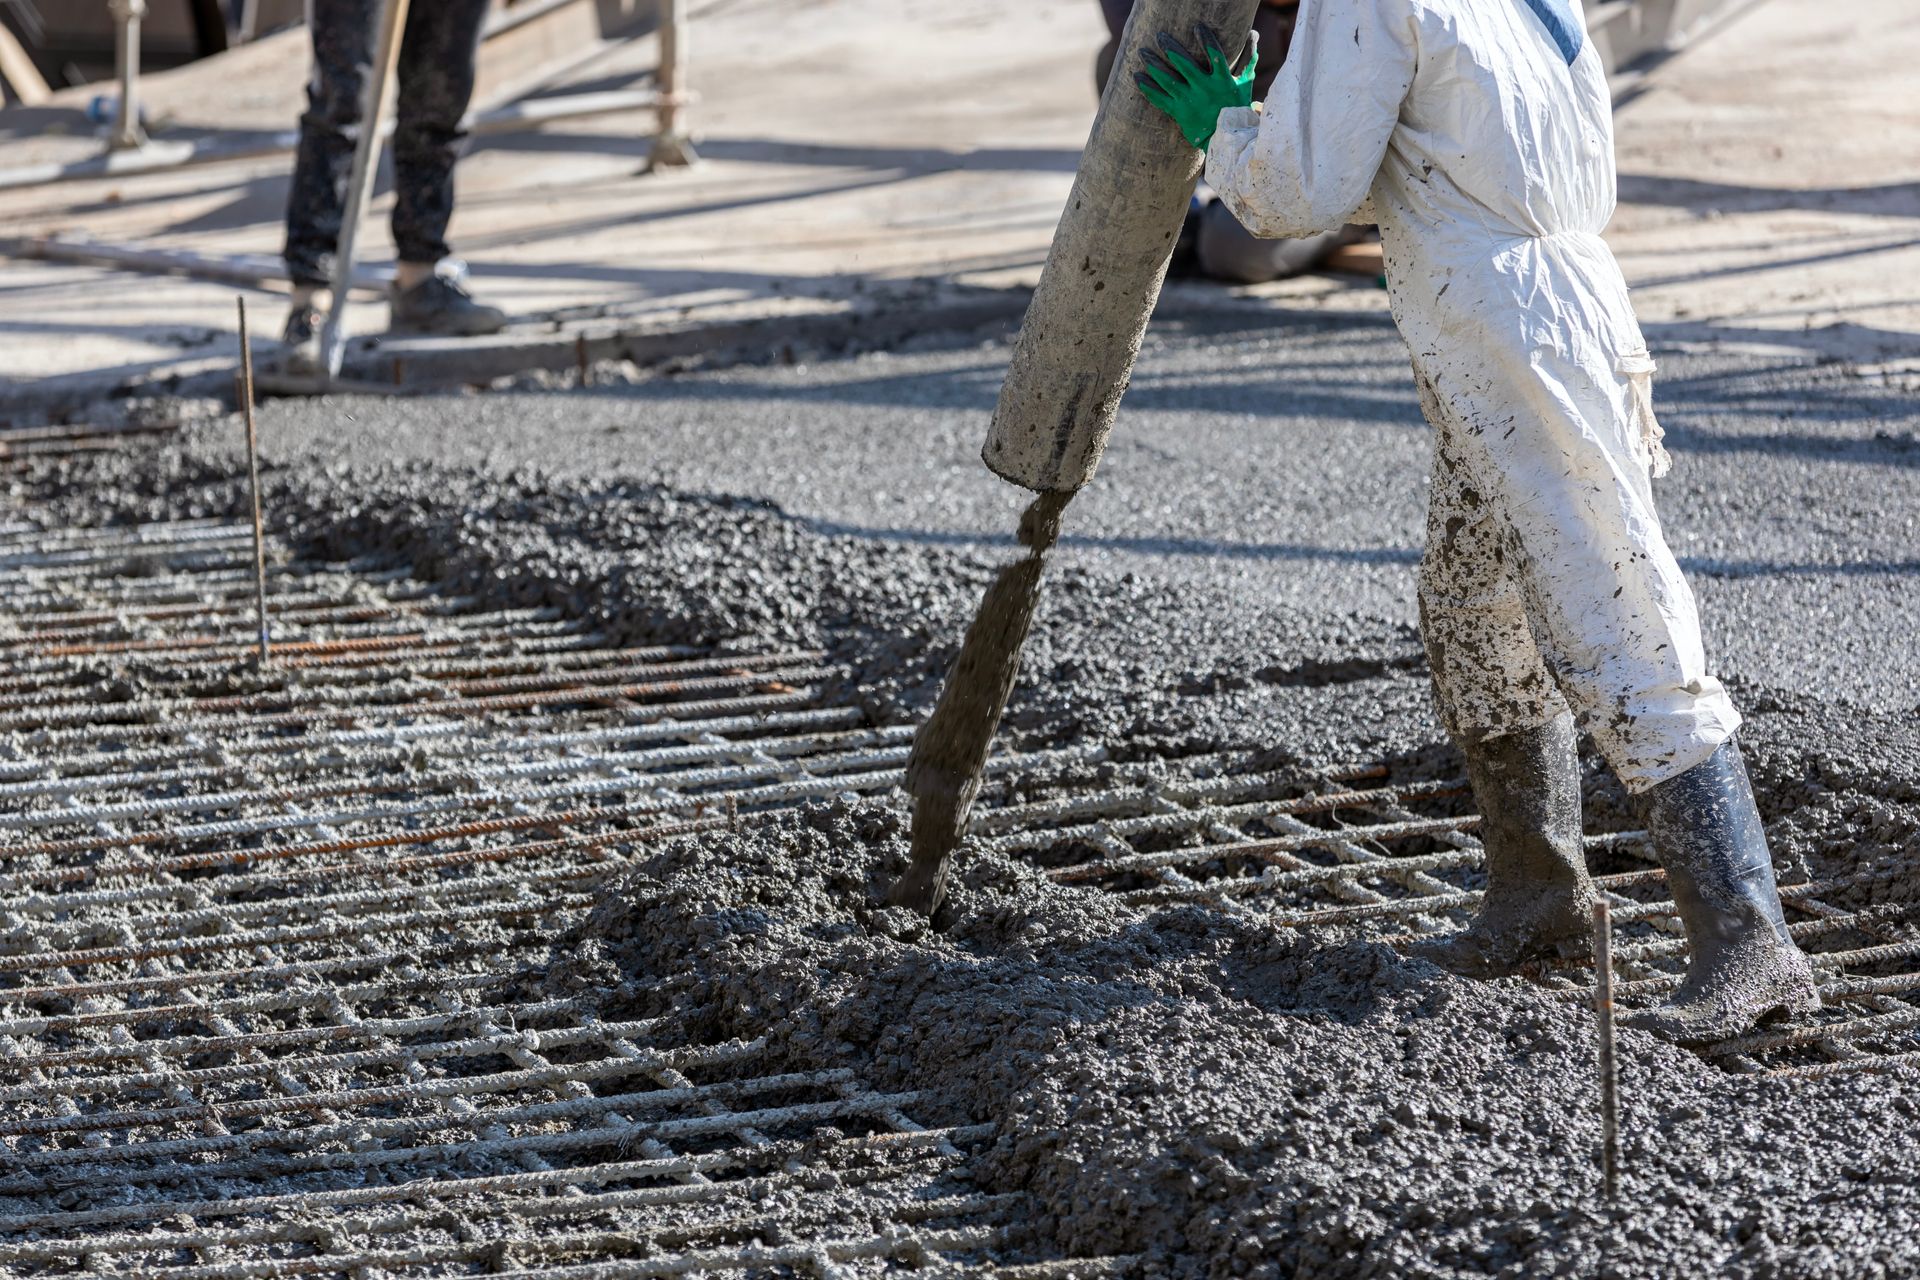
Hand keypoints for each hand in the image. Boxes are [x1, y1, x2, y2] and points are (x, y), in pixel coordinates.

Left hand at [1135, 25, 1256, 149]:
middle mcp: (1204, 89)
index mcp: (1222, 80)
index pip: (1214, 53)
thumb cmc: (1237, 108)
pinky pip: (1160, 99)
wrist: (1226, 139)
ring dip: (1154, 65)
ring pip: (1168, 80)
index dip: (1205, 39)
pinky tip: (1137, 77)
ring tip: (1142, 53)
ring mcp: (1190, 101)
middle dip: (1170, 48)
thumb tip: (1253, 33)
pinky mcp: (1179, 112)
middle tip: (1159, 37)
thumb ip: (1248, 58)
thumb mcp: (1245, 83)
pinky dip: (1148, 88)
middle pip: (1184, 64)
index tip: (1197, 27)